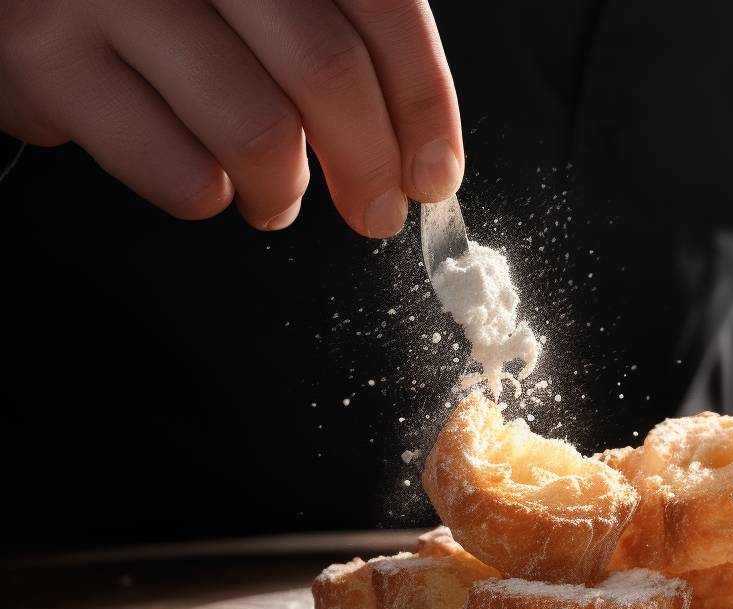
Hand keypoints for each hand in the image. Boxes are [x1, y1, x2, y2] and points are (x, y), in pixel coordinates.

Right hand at [0, 0, 462, 236]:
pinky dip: (208, 196)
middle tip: (376, 210)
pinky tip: (206, 182)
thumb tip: (415, 148)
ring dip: (285, 190)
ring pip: (256, 128)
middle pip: (327, 69)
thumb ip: (328, 29)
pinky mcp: (44, 61)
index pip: (382, 4)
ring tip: (278, 198)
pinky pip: (173, 168)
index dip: (423, 102)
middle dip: (370, 164)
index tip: (435, 173)